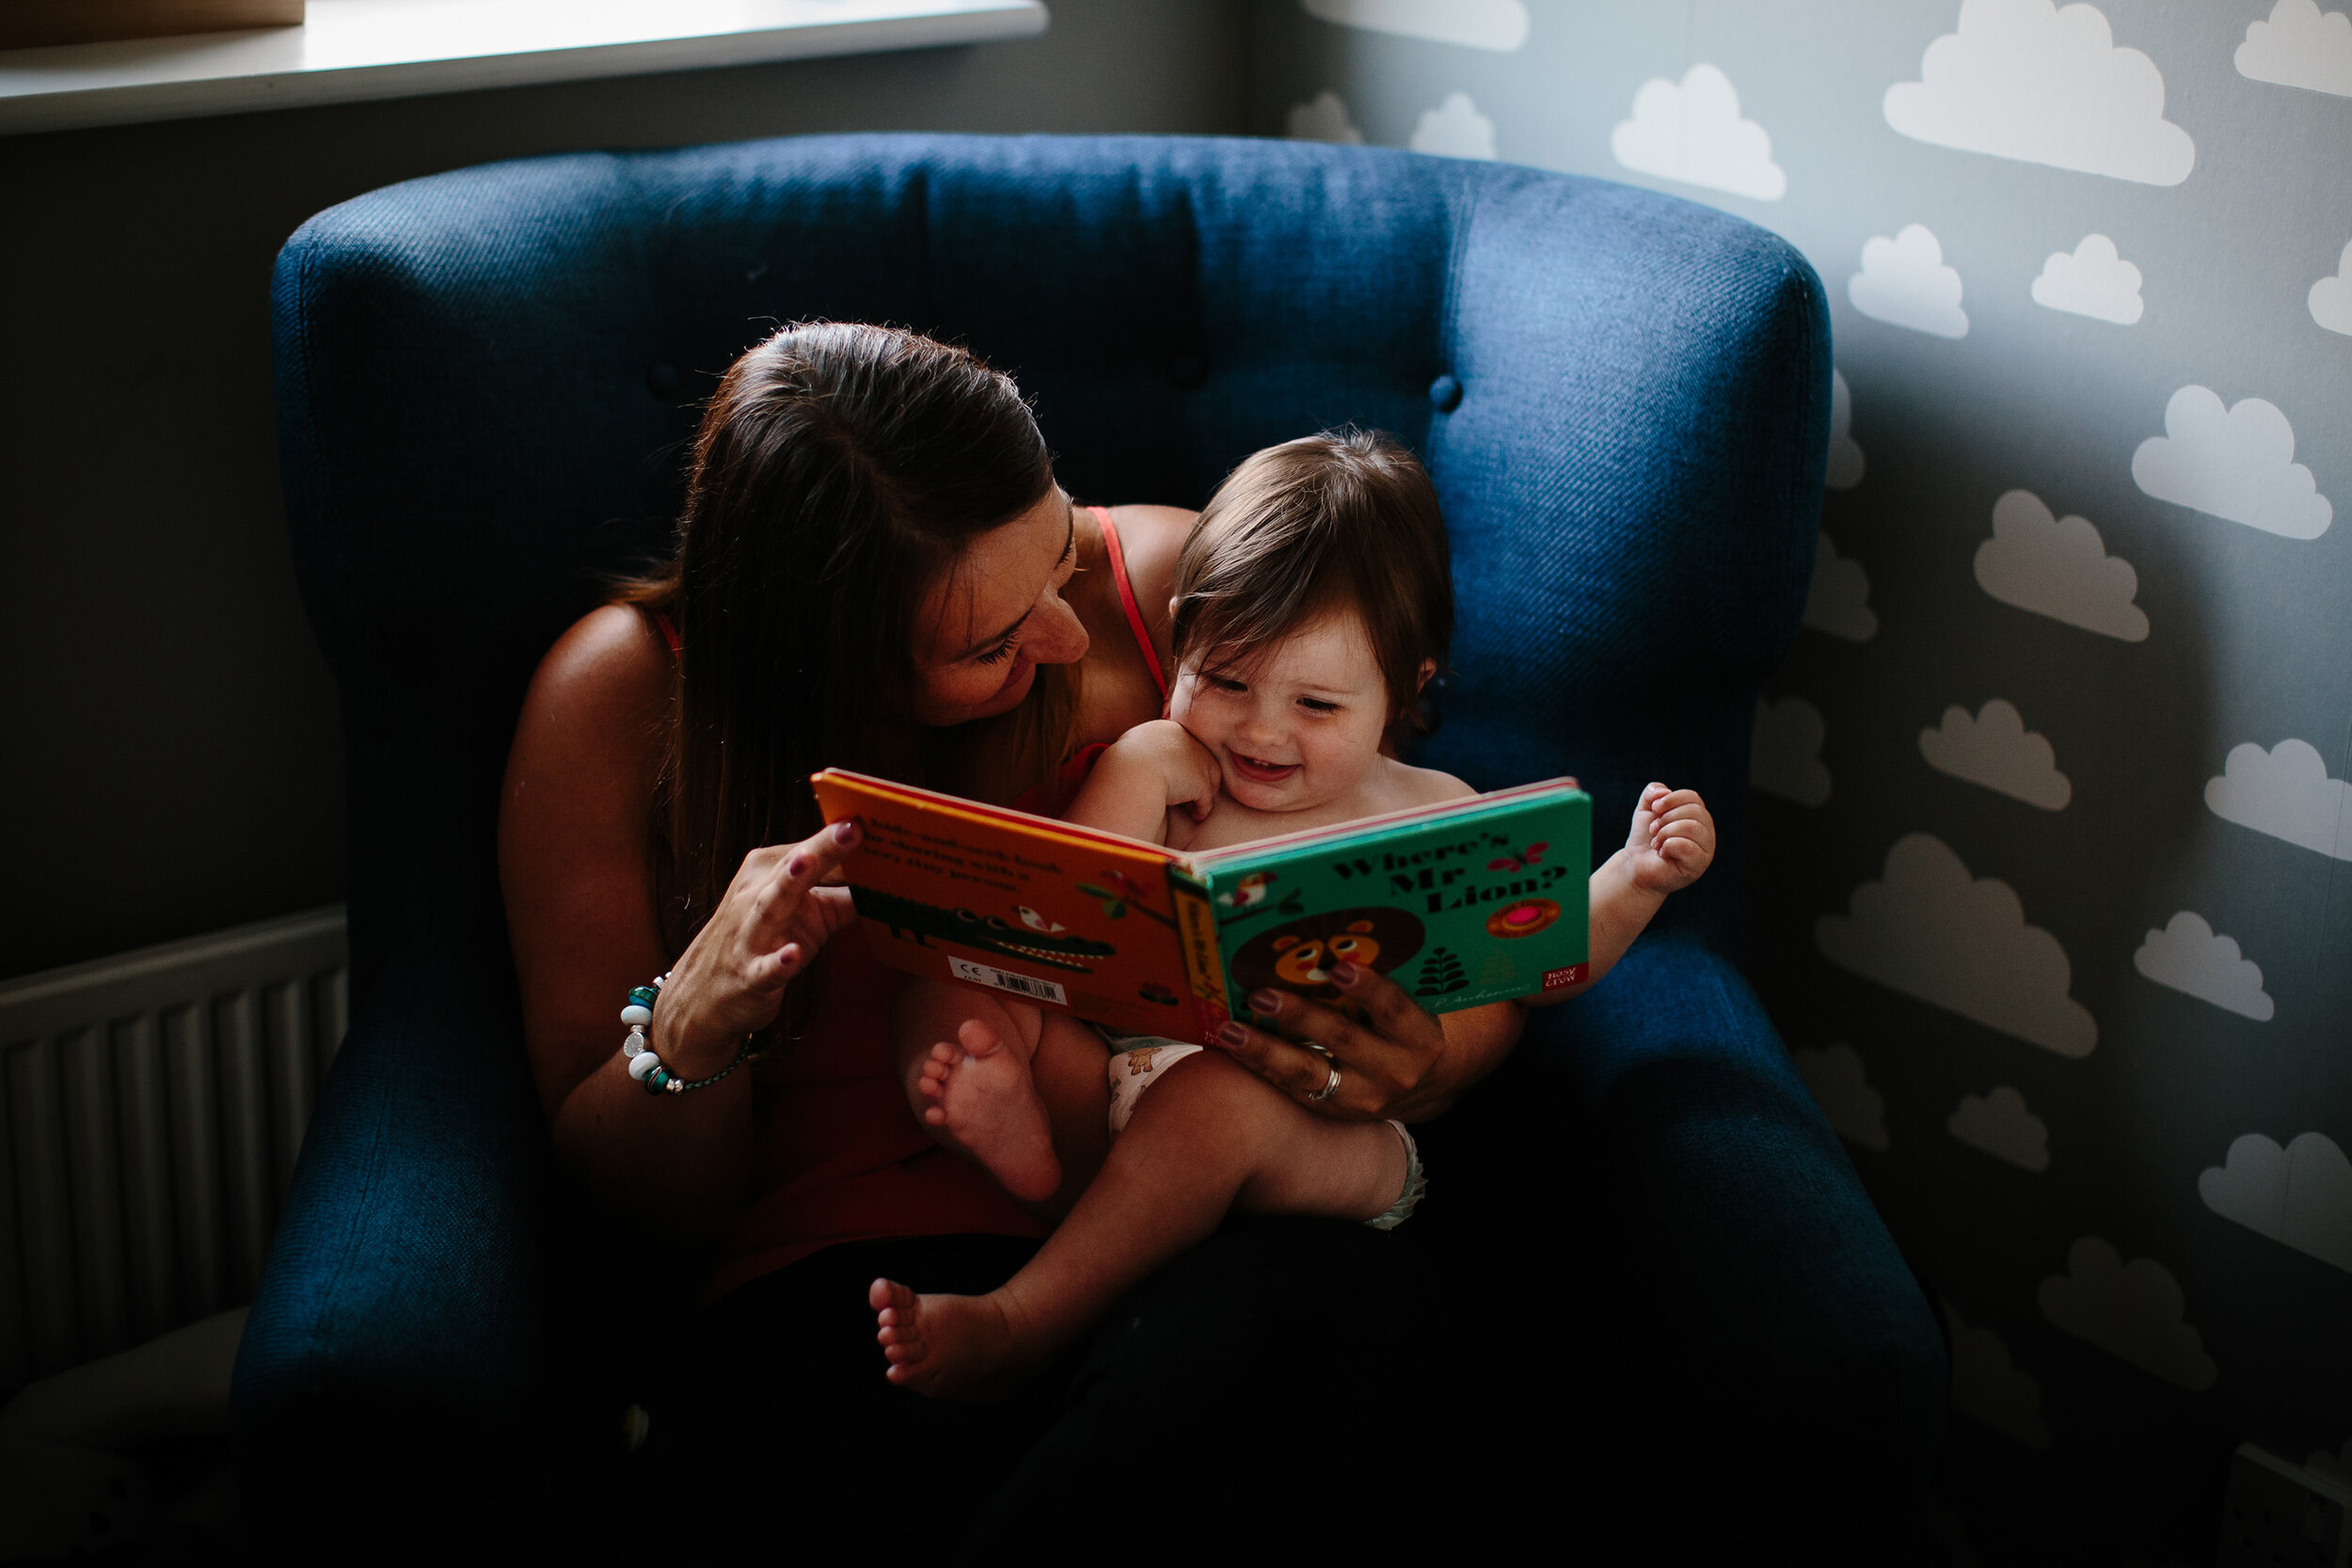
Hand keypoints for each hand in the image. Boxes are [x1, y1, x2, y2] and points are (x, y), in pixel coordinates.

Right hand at [653, 819, 861, 1071]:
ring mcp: (750, 934)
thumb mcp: (803, 916)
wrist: (702, 998)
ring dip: (788, 884)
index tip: (881, 823)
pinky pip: (765, 968)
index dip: (845, 841)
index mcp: (769, 873)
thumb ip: (841, 897)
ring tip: (806, 863)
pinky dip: (778, 962)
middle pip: (794, 868)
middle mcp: (756, 895)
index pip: (813, 851)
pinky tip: (792, 955)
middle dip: (821, 848)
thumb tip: (887, 879)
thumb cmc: (762, 944)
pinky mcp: (749, 975)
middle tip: (853, 828)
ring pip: (771, 905)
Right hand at [1102, 718, 1222, 823]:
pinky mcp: (1202, 782)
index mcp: (1171, 729)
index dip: (1181, 763)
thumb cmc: (1123, 764)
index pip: (1185, 746)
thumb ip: (1144, 748)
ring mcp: (1199, 761)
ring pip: (1209, 780)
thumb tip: (1143, 756)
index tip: (1173, 777)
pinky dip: (1201, 810)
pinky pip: (1206, 800)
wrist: (1130, 772)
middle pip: (1202, 761)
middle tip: (1185, 795)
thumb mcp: (1131, 745)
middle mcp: (1190, 741)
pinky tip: (1194, 817)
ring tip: (1189, 808)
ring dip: (1200, 795)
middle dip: (1195, 778)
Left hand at [1206, 962, 1466, 1122]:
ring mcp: (1362, 1097)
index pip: (1392, 1009)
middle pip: (1342, 1040)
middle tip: (1262, 995)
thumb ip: (1380, 982)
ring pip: (1308, 1073)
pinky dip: (1261, 1067)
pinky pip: (1293, 1089)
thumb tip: (1328, 938)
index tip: (1339, 966)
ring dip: (1265, 1050)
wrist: (1425, 1086)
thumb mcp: (1410, 1007)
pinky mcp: (1334, 1111)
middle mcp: (1393, 1070)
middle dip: (1299, 1016)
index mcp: (1418, 1037)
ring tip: (1232, 1030)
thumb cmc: (1406, 1027)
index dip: (1367, 988)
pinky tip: (1234, 1047)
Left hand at [1626, 783, 1713, 894]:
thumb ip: (1653, 792)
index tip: (1654, 809)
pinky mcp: (1699, 865)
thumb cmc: (1645, 839)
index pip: (1693, 797)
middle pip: (1694, 811)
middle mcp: (1706, 831)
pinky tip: (1662, 853)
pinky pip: (1687, 846)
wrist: (1636, 866)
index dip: (1671, 799)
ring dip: (1666, 832)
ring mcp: (1706, 849)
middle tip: (1653, 830)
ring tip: (1656, 842)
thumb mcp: (1645, 809)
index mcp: (1698, 816)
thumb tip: (1664, 791)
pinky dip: (1668, 846)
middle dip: (1666, 818)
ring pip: (1693, 827)